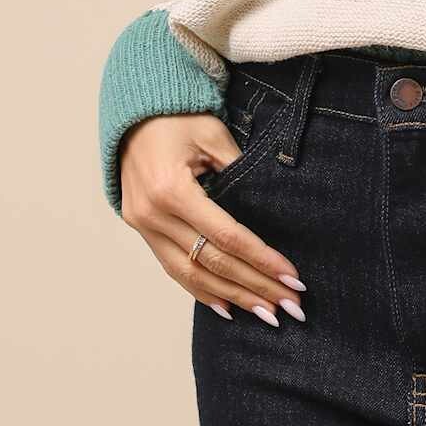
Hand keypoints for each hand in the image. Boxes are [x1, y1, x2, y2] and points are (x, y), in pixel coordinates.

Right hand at [117, 114, 306, 325]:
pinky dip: (200, 290)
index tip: (291, 277)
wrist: (134, 113)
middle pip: (212, 263)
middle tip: (289, 305)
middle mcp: (153, 215)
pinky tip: (226, 307)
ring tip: (266, 313)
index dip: (261, 260)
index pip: (226, 237)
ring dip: (231, 296)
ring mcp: (143, 226)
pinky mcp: (142, 230)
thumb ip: (239, 171)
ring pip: (191, 275)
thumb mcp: (213, 134)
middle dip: (254, 286)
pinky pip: (172, 268)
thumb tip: (270, 209)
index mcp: (172, 190)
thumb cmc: (178, 118)